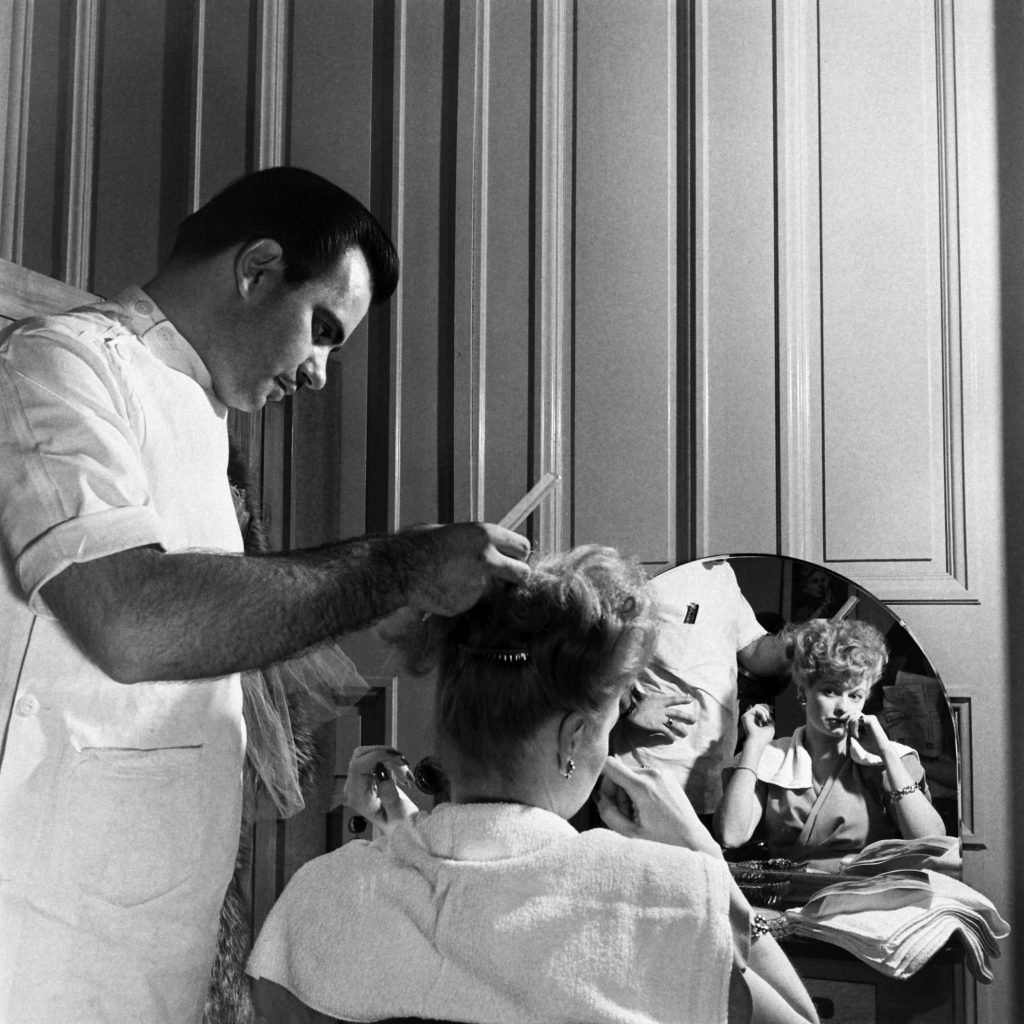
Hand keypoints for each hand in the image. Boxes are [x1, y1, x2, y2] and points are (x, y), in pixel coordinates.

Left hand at [342, 745, 419, 832]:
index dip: (377, 755)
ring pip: (369, 754)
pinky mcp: (365, 777)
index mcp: (358, 800)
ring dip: (390, 758)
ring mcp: (358, 783)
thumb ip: (389, 792)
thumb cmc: (401, 827)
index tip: (397, 757)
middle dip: (386, 755)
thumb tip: (380, 769)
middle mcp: (353, 790)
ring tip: (405, 774)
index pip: (358, 766)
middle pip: (362, 756)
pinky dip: (390, 761)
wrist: (402, 831)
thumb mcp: (399, 813)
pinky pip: (375, 759)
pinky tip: (401, 773)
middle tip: (405, 767)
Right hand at [397, 523, 530, 615]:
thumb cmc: (418, 544)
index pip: (522, 547)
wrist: (396, 569)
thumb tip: (489, 548)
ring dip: (483, 587)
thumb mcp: (451, 531)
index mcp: (485, 535)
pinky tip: (443, 588)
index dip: (517, 553)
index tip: (513, 557)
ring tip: (456, 578)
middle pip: (522, 573)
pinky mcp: (466, 604)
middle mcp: (487, 559)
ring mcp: (477, 585)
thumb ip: (475, 542)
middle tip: (505, 576)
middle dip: (516, 575)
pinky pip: (470, 601)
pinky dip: (462, 597)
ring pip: (494, 590)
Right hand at [594, 755, 721, 856]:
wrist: (693, 841)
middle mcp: (652, 773)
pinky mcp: (667, 775)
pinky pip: (643, 776)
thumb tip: (597, 795)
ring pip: (630, 774)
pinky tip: (646, 808)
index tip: (600, 795)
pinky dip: (638, 789)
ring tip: (637, 814)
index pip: (609, 764)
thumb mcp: (629, 833)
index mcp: (642, 786)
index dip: (598, 776)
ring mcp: (661, 772)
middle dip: (615, 791)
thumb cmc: (662, 842)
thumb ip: (608, 812)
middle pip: (618, 771)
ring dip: (627, 791)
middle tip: (623, 814)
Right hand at [625, 689, 697, 741]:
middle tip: (694, 720)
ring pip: (674, 724)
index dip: (682, 699)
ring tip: (686, 734)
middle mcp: (662, 709)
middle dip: (687, 717)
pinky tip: (673, 740)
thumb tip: (648, 699)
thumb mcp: (644, 697)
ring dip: (681, 729)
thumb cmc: (634, 702)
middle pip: (677, 713)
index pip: (673, 699)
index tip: (690, 700)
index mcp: (659, 701)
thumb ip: (649, 700)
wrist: (630, 708)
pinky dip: (670, 736)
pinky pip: (666, 732)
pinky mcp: (657, 725)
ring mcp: (660, 718)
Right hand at [740, 703, 775, 746]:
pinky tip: (764, 719)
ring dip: (764, 711)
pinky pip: (755, 708)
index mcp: (756, 721)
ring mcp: (748, 717)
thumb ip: (770, 720)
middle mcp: (751, 718)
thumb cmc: (763, 738)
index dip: (766, 710)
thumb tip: (770, 714)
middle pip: (758, 706)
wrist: (757, 742)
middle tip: (768, 717)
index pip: (760, 710)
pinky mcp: (745, 716)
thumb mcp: (771, 727)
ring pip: (757, 706)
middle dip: (766, 709)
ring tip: (766, 719)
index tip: (770, 714)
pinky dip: (762, 713)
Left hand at [846, 713, 891, 761]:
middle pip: (853, 713)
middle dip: (846, 719)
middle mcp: (869, 718)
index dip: (846, 717)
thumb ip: (852, 730)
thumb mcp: (858, 737)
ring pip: (853, 717)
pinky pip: (857, 720)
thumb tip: (844, 724)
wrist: (882, 751)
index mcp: (866, 721)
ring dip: (851, 727)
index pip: (854, 715)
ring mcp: (870, 718)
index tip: (839, 722)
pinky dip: (854, 728)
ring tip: (856, 736)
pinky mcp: (871, 719)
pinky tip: (858, 735)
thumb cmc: (872, 746)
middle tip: (844, 728)